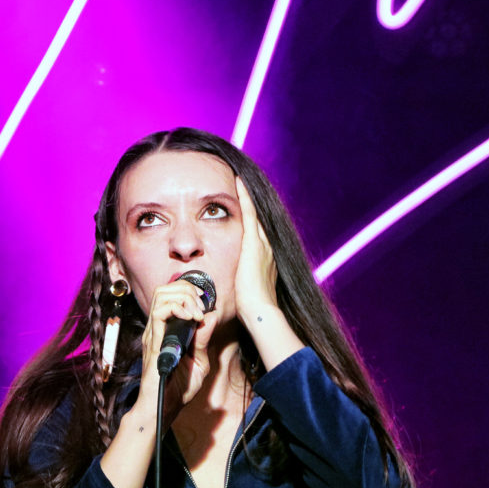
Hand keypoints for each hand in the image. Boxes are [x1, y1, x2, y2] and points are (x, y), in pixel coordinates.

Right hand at [132, 279, 219, 422]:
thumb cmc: (178, 388)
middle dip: (187, 289)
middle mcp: (157, 328)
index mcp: (167, 330)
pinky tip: (191, 319)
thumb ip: (204, 339)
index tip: (206, 304)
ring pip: (161, 295)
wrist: (163, 407)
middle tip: (201, 306)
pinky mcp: (153, 342)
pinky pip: (160, 313)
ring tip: (197, 313)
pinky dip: (178, 308)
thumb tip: (211, 316)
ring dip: (184, 297)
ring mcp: (154, 333)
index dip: (190, 291)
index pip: (171, 295)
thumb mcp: (199, 361)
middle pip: (165, 289)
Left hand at [234, 176, 278, 322]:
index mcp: (264, 257)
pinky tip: (237, 181)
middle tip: (240, 180)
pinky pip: (249, 211)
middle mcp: (267, 246)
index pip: (255, 230)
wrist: (260, 312)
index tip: (242, 202)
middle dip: (250, 199)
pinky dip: (244, 196)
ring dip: (246, 193)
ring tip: (238, 176)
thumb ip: (237, 281)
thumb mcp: (243, 289)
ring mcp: (262, 243)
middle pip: (257, 216)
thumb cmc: (248, 307)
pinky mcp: (254, 242)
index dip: (250, 214)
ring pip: (254, 210)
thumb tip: (221, 285)